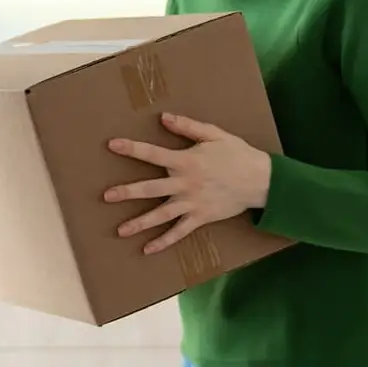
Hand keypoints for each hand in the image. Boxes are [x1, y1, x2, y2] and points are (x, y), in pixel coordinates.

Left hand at [103, 115, 271, 253]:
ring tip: (120, 231)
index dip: (132, 149)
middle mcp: (185, 184)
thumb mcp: (214, 134)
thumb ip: (188, 126)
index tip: (113, 145)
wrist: (260, 180)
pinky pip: (179, 232)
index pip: (153, 154)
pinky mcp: (200, 218)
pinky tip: (148, 249)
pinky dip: (164, 242)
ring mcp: (192, 203)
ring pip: (161, 215)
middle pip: (150, 189)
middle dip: (127, 192)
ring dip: (140, 223)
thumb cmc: (237, 153)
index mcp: (186, 161)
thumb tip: (164, 117)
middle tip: (107, 196)